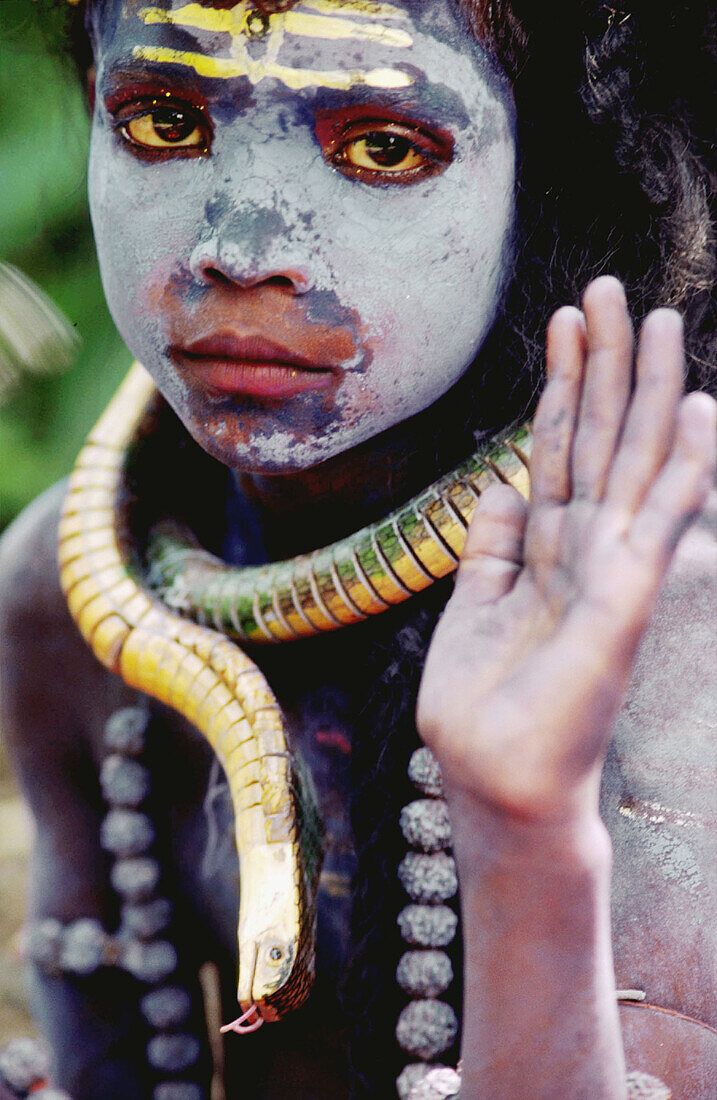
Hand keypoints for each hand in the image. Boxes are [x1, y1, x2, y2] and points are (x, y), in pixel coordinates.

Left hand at [417, 277, 715, 826]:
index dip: (559, 383)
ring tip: (658, 318)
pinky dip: (684, 463)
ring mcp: (610, 568)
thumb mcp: (472, 603)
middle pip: (599, 437)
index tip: (564, 319)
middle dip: (604, 363)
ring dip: (644, 388)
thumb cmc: (485, 703)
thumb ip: (490, 544)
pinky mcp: (625, 597)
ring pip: (631, 459)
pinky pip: (659, 517)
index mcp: (544, 548)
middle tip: (612, 287)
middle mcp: (583, 547)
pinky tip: (700, 407)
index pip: (556, 448)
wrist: (497, 778)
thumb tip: (497, 487)